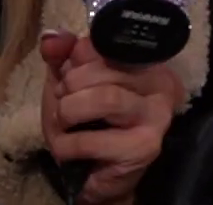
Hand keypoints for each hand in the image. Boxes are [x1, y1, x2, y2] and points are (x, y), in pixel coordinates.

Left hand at [39, 31, 183, 203]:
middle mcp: (160, 84)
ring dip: (68, 113)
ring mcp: (156, 116)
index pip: (105, 45)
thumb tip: (52, 38)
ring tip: (64, 124)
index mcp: (146, 63)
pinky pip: (90, 139)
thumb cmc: (87, 123)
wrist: (98, 174)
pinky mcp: (143, 147)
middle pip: (103, 70)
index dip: (76, 60)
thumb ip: (62, 58)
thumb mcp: (70, 84)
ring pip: (103, 99)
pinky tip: (69, 149)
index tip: (67, 75)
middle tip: (63, 105)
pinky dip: (66, 145)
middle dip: (68, 88)